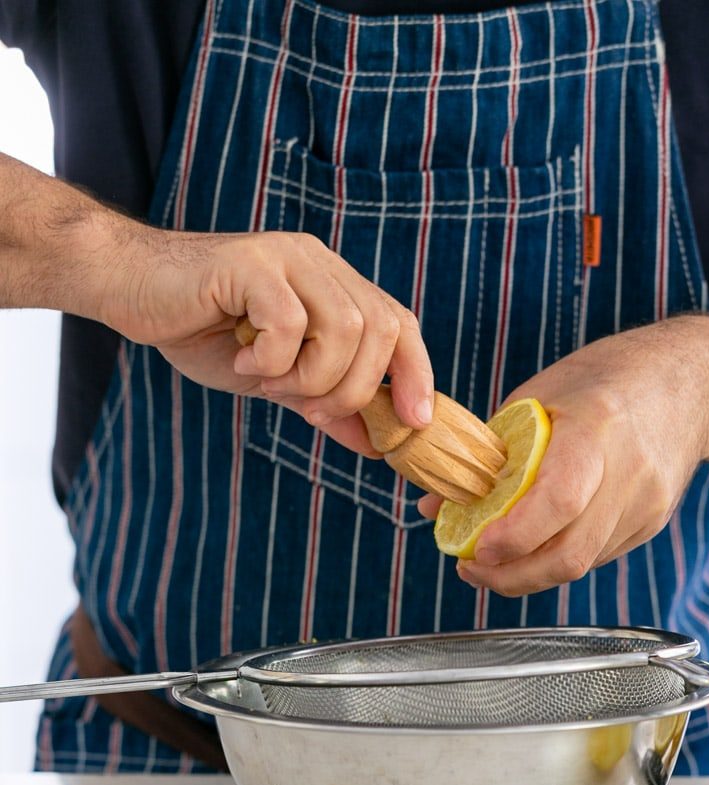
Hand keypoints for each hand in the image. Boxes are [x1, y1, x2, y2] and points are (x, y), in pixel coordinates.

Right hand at [101, 224, 433, 454]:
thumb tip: (376, 443)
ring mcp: (287, 257)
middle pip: (379, 330)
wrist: (131, 291)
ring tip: (269, 383)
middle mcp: (319, 263)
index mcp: (333, 285)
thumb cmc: (203, 332)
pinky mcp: (251, 262)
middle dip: (354, 389)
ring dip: (312, 376)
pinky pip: (289, 324)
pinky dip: (272, 361)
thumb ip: (325, 403)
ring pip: (344, 327)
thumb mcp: (277, 380)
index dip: (416, 373)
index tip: (416, 423)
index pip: (399, 323)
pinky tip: (242, 363)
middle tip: (309, 410)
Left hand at [418, 318, 708, 595]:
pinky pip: (595, 556)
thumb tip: (436, 507)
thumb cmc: (606, 379)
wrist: (692, 384)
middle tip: (470, 569)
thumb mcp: (539, 395)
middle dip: (510, 576)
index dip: (514, 537)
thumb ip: (491, 453)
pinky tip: (535, 545)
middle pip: (569, 554)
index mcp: (597, 430)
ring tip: (492, 561)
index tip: (475, 548)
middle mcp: (630, 475)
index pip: (558, 502)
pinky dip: (557, 558)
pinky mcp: (651, 524)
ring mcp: (646, 506)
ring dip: (529, 574)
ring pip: (579, 564)